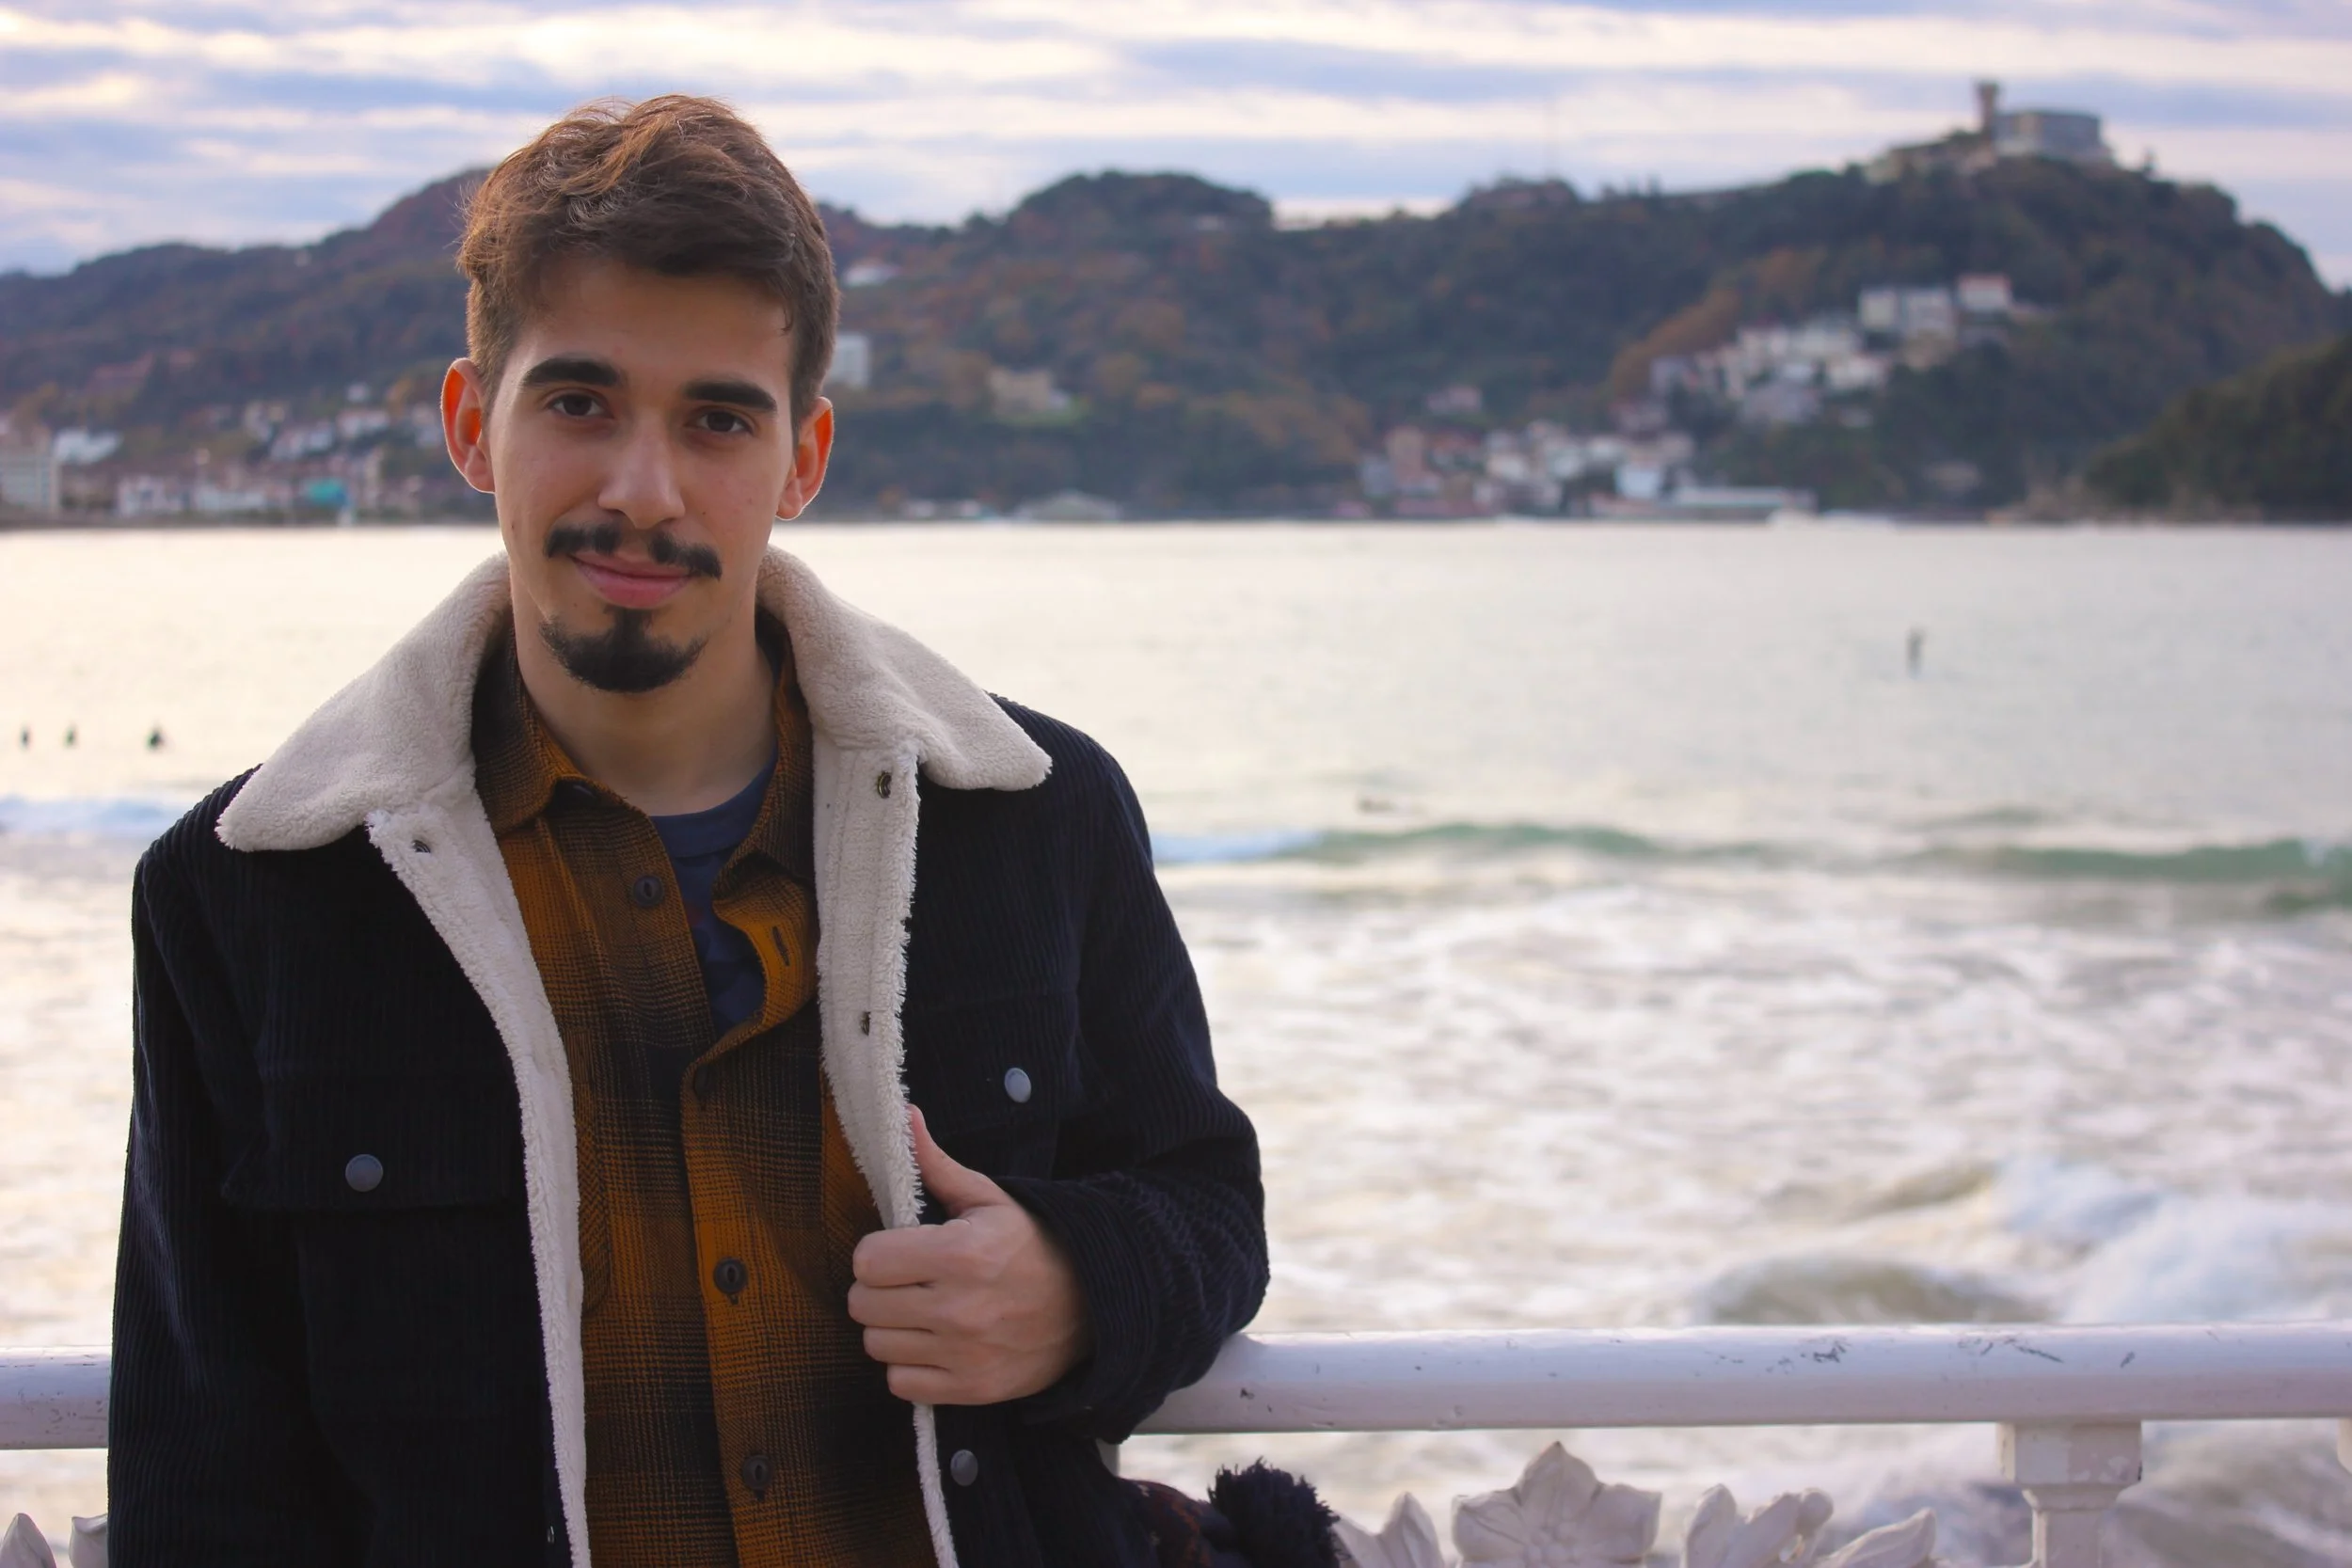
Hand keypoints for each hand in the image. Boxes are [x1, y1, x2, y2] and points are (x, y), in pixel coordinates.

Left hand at [848, 1106, 1093, 1404]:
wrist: (1094, 1305)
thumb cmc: (1034, 1246)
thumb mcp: (990, 1200)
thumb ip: (937, 1165)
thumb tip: (904, 1115)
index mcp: (959, 1253)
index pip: (866, 1260)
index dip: (877, 1252)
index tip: (899, 1250)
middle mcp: (957, 1308)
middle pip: (862, 1304)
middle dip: (878, 1288)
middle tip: (907, 1281)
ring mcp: (963, 1354)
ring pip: (875, 1345)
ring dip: (891, 1328)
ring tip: (921, 1312)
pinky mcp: (970, 1389)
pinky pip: (900, 1384)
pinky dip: (909, 1366)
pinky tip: (933, 1344)